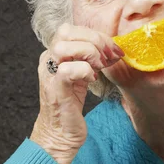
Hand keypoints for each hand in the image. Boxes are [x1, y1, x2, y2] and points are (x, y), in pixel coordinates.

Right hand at [30, 22, 124, 163]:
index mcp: (55, 55)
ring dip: (89, 52)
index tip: (114, 50)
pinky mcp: (56, 89)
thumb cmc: (71, 106)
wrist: (60, 134)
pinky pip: (68, 69)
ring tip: (100, 67)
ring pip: (64, 46)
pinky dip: (85, 71)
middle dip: (95, 39)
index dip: (97, 35)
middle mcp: (48, 60)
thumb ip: (92, 59)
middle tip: (109, 57)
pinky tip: (92, 80)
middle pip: (66, 31)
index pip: (73, 29)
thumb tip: (113, 48)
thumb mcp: (83, 76)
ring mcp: (49, 73)